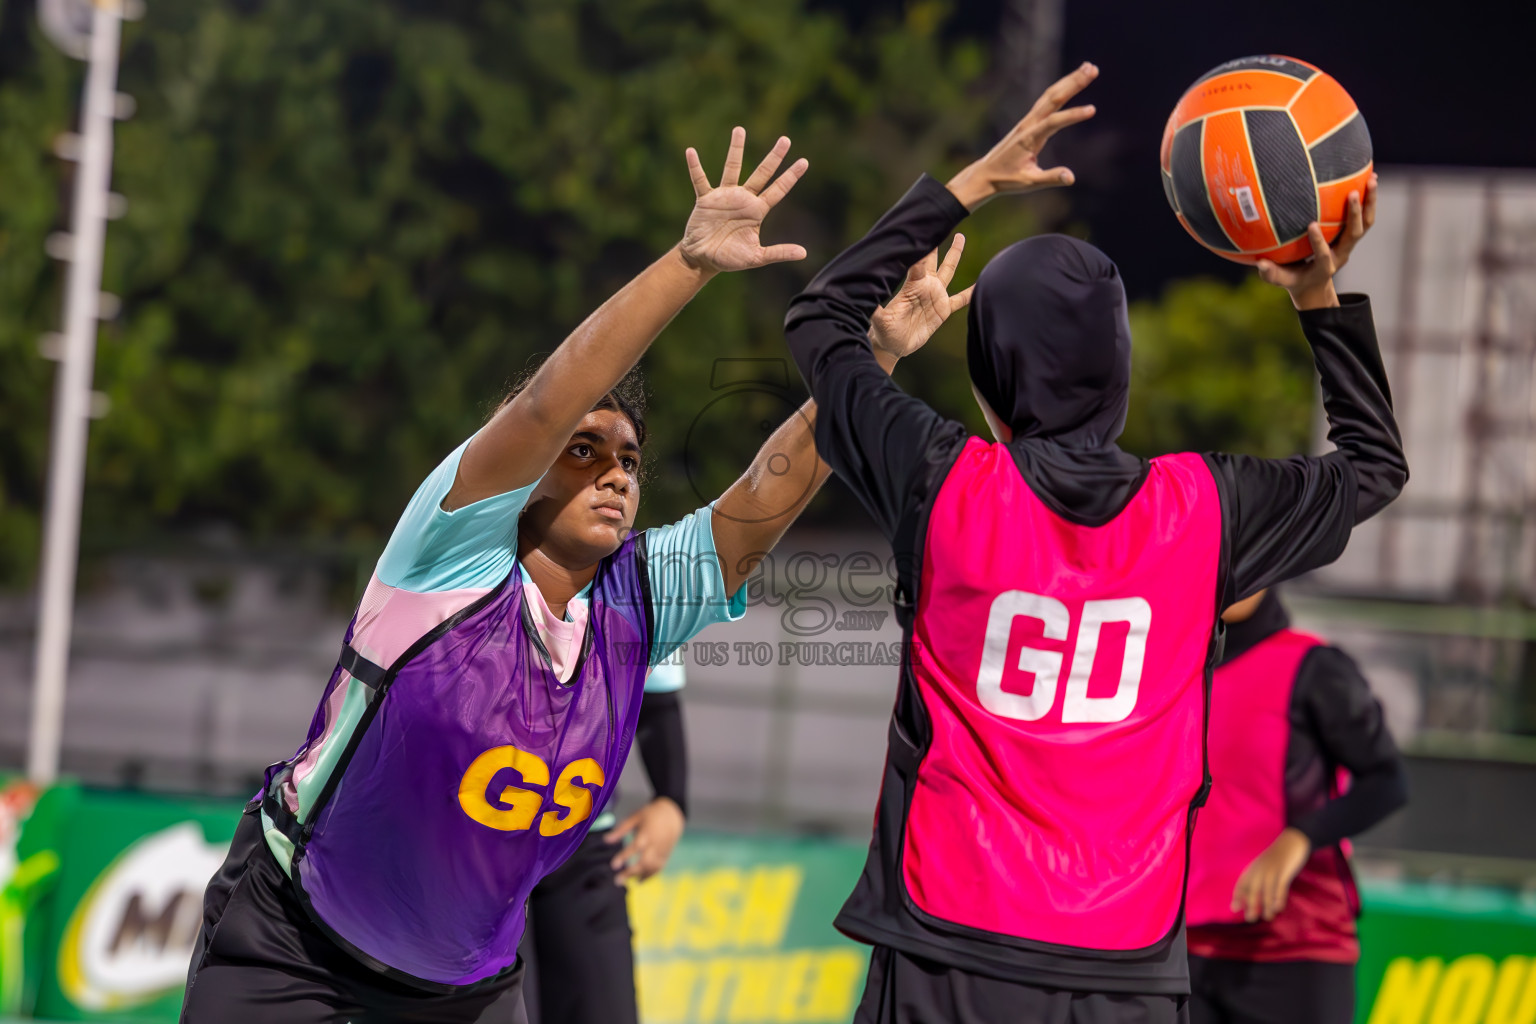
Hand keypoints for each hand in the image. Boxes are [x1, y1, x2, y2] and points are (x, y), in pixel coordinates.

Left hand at [605, 797, 685, 884]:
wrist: (673, 814)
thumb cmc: (652, 814)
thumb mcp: (635, 817)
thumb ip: (621, 830)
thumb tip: (606, 840)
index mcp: (647, 833)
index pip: (636, 847)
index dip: (625, 856)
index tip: (614, 865)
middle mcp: (656, 844)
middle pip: (645, 861)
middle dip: (631, 872)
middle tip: (617, 880)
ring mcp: (662, 851)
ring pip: (652, 867)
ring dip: (639, 876)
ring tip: (626, 882)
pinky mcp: (666, 855)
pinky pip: (658, 868)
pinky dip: (649, 876)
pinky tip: (640, 881)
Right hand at [678, 128, 808, 273]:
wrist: (703, 259)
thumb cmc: (730, 259)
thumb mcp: (756, 257)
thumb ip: (778, 253)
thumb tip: (803, 253)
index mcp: (757, 211)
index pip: (778, 190)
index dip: (791, 177)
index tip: (804, 162)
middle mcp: (743, 199)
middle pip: (762, 173)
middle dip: (774, 157)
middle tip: (786, 139)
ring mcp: (724, 197)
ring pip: (732, 168)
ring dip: (736, 150)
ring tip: (740, 130)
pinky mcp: (706, 200)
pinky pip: (700, 180)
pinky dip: (695, 167)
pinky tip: (691, 152)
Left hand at [869, 234, 973, 360]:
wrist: (894, 345)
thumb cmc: (884, 331)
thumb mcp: (879, 322)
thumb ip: (876, 310)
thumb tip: (865, 299)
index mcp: (911, 285)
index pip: (918, 262)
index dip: (922, 247)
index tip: (926, 229)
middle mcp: (925, 286)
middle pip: (932, 258)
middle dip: (936, 240)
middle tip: (940, 219)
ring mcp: (935, 296)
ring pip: (948, 270)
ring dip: (954, 254)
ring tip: (960, 237)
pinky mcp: (943, 310)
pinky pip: (960, 299)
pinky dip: (971, 292)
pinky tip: (981, 283)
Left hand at [946, 62, 1098, 210]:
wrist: (985, 174)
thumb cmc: (1006, 179)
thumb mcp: (1030, 182)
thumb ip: (1051, 178)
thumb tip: (1071, 178)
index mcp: (1029, 139)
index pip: (1053, 123)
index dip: (1072, 116)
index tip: (1092, 110)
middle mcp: (1029, 124)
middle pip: (1053, 98)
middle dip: (1074, 83)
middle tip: (1093, 69)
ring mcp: (1028, 120)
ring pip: (1050, 95)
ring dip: (1069, 80)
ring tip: (1089, 68)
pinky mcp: (1029, 121)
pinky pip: (1046, 100)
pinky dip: (1060, 88)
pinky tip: (1072, 81)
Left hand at [1231, 827, 1311, 922]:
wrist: (1292, 842)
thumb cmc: (1278, 858)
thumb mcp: (1264, 866)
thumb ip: (1257, 879)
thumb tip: (1250, 897)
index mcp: (1253, 869)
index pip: (1242, 884)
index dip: (1238, 896)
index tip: (1234, 908)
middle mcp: (1259, 870)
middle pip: (1252, 890)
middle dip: (1250, 905)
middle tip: (1250, 918)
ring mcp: (1271, 871)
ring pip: (1267, 892)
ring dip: (1266, 906)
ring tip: (1267, 917)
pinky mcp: (1284, 872)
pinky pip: (1280, 887)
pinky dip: (1279, 898)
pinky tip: (1278, 908)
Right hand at [1257, 172, 1377, 309]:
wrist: (1315, 284)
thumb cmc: (1295, 280)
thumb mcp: (1283, 279)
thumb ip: (1271, 273)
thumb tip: (1259, 264)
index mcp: (1324, 266)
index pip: (1322, 253)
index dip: (1318, 241)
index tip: (1311, 224)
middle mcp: (1341, 254)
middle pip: (1354, 233)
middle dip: (1355, 214)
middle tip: (1353, 193)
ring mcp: (1349, 244)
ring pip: (1365, 223)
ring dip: (1369, 202)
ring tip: (1371, 179)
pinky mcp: (1351, 236)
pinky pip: (1363, 217)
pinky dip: (1367, 199)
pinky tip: (1366, 178)